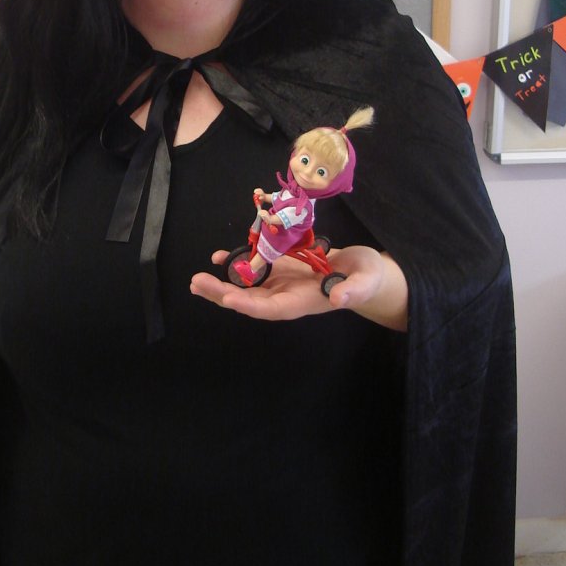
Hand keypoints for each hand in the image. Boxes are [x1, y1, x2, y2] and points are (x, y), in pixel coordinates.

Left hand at [190, 245, 407, 330]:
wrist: (365, 272)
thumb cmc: (367, 278)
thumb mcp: (366, 282)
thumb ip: (353, 291)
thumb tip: (339, 299)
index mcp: (303, 302)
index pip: (272, 309)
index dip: (249, 305)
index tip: (228, 298)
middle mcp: (287, 296)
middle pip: (250, 300)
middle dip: (223, 294)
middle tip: (198, 284)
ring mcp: (282, 282)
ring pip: (247, 286)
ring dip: (222, 282)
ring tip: (197, 279)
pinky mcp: (281, 268)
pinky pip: (254, 268)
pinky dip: (236, 262)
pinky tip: (219, 257)